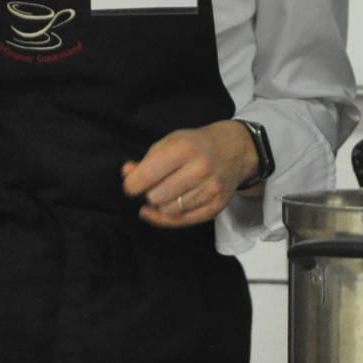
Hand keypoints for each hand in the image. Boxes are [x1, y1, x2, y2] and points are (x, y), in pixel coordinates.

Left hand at [123, 120, 259, 228]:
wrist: (234, 150)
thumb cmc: (197, 145)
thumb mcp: (170, 142)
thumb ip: (146, 160)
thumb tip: (127, 174)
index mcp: (185, 148)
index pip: (146, 176)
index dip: (132, 184)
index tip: (131, 184)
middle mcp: (200, 169)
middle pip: (155, 197)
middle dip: (149, 193)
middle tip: (155, 185)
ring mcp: (211, 189)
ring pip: (168, 210)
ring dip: (162, 204)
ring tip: (168, 191)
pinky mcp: (217, 205)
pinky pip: (184, 220)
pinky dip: (170, 216)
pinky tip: (165, 208)